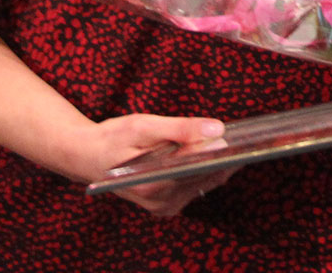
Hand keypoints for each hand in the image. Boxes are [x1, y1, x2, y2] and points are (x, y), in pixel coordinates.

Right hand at [62, 113, 233, 215]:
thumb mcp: (144, 126)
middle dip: (225, 155)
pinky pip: (196, 185)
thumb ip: (181, 129)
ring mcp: (165, 206)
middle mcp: (161, 202)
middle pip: (207, 176)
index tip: (245, 137)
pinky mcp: (167, 204)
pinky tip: (214, 151)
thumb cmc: (113, 138)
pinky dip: (206, 168)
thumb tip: (217, 128)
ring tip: (235, 140)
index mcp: (155, 185)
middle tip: (246, 134)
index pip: (202, 168)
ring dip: (219, 162)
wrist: (85, 156)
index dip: (225, 152)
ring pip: (205, 182)